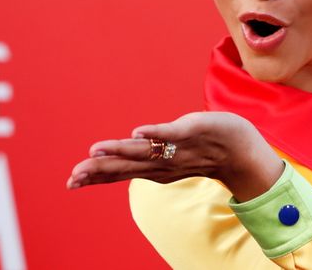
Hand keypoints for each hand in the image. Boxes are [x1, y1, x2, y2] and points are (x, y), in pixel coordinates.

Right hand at [66, 111, 284, 201]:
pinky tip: (136, 133)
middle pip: (125, 165)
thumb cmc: (203, 149)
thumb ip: (148, 154)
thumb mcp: (170, 155)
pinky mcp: (192, 130)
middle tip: (72, 176)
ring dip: (119, 151)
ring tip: (95, 151)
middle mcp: (162, 161)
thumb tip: (125, 153)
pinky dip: (154, 133)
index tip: (71, 181)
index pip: (120, 172)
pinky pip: (171, 132)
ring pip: (143, 151)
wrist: (240, 149)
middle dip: (98, 170)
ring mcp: (177, 147)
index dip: (95, 176)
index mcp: (154, 167)